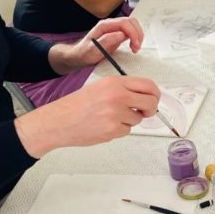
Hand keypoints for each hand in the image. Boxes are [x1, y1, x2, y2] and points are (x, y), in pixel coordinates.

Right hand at [15, 75, 160, 158]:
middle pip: (150, 103)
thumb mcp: (101, 87)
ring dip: (129, 121)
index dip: (155, 94)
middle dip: (150, 110)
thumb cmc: (78, 104)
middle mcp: (118, 95)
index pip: (148, 85)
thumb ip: (123, 89)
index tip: (154, 100)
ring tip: (109, 118)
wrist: (59, 120)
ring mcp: (116, 113)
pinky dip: (119, 130)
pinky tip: (104, 126)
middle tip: (144, 113)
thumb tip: (146, 96)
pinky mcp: (113, 129)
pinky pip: (127, 131)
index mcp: (115, 82)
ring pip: (138, 119)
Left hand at [52, 18, 144, 72]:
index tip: (135, 45)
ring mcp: (114, 28)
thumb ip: (106, 41)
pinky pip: (131, 31)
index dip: (133, 33)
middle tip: (136, 47)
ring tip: (135, 48)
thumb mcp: (93, 50)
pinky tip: (133, 46)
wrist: (79, 56)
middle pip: (131, 22)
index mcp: (104, 26)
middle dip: (137, 34)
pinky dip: (136, 38)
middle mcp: (110, 24)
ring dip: (138, 36)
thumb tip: (121, 34)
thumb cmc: (84, 54)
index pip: (124, 23)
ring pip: (133, 25)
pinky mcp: (118, 33)